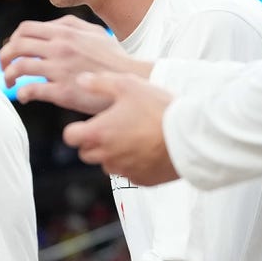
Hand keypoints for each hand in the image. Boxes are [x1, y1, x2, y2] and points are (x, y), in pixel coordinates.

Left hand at [0, 17, 152, 113]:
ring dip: (9, 76)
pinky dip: (22, 93)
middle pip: (16, 46)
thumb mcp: (94, 33)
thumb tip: (51, 25)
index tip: (13, 52)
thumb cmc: (113, 59)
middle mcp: (59, 48)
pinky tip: (23, 97)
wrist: (131, 80)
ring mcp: (60, 69)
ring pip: (19, 67)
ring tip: (10, 83)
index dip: (13, 40)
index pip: (25, 30)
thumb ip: (71, 26)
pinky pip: (31, 90)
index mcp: (65, 32)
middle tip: (4, 68)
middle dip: (4, 57)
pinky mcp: (62, 91)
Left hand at [61, 72, 179, 183]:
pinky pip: (129, 173)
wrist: (191, 136)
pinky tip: (148, 149)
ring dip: (114, 154)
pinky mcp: (141, 180)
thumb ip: (100, 83)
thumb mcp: (128, 85)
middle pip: (86, 153)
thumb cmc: (159, 110)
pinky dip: (134, 163)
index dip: (76, 129)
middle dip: (94, 142)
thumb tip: (81, 80)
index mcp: (98, 133)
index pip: (70, 137)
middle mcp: (106, 155)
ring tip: (135, 137)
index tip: (87, 125)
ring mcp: (123, 170)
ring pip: (107, 164)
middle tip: (114, 128)